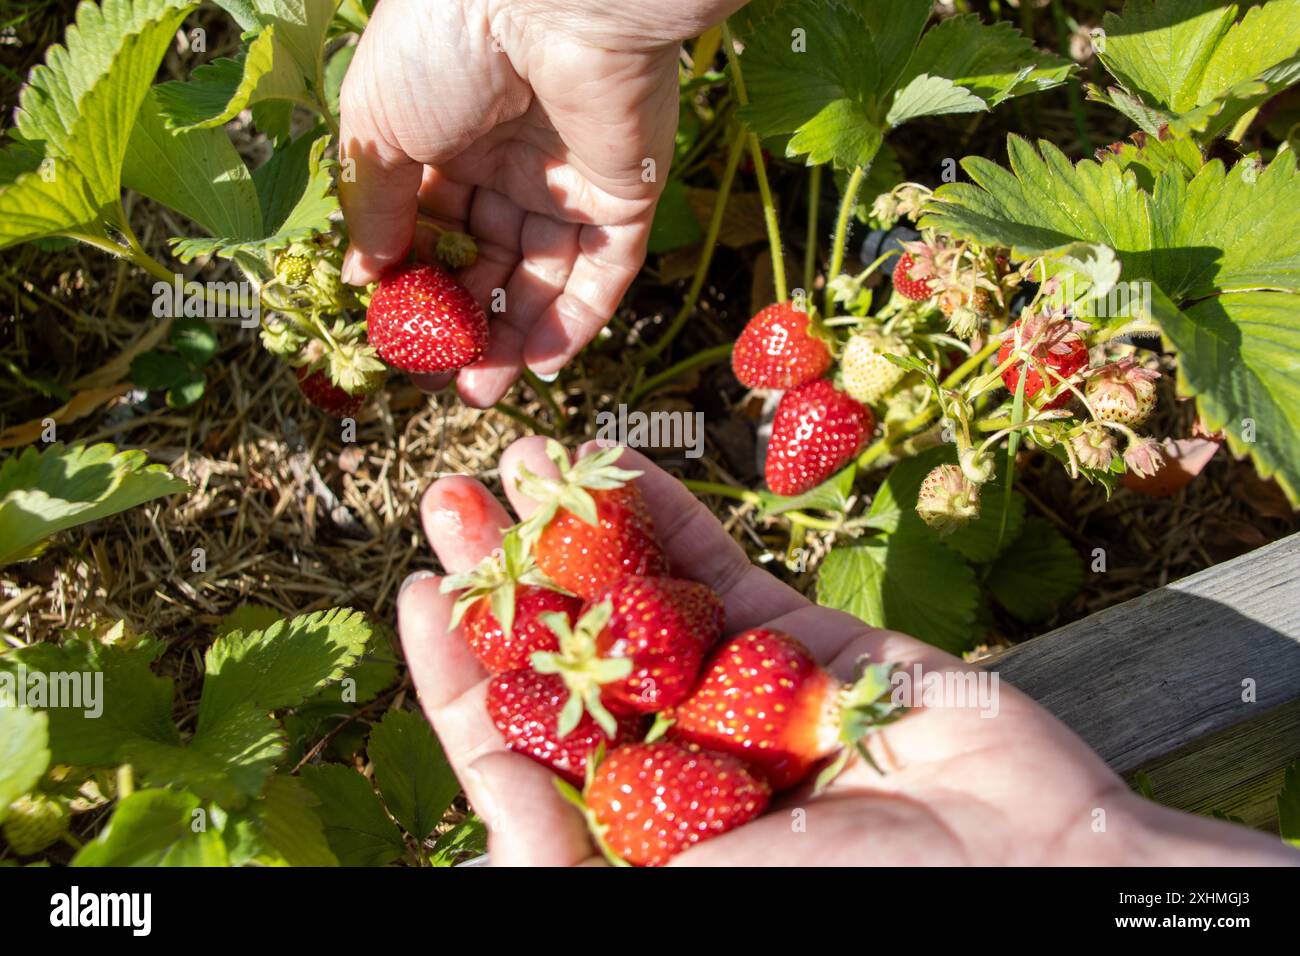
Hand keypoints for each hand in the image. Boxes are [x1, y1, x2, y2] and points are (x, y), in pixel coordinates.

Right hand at [339, 0, 742, 406]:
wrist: (545, 0)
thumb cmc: (443, 47)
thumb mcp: (378, 130)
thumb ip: (373, 210)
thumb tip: (362, 277)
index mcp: (447, 133)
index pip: (431, 224)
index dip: (414, 281)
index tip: (397, 336)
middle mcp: (511, 158)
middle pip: (488, 259)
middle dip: (464, 321)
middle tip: (440, 380)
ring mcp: (571, 180)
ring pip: (542, 276)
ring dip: (512, 336)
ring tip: (479, 392)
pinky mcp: (626, 196)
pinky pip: (602, 273)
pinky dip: (573, 321)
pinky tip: (539, 365)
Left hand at [397, 436, 1297, 864]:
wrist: (1026, 873)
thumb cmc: (847, 909)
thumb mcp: (675, 898)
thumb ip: (566, 856)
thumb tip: (487, 796)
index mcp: (627, 834)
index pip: (516, 746)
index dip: (458, 671)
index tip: (418, 595)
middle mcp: (672, 763)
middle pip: (562, 654)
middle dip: (502, 574)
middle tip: (447, 498)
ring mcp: (736, 696)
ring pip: (632, 596)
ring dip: (571, 526)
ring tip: (513, 456)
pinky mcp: (801, 642)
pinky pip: (717, 568)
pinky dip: (662, 514)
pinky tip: (611, 459)